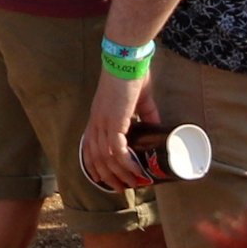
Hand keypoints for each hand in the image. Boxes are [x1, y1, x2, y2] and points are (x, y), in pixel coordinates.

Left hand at [77, 60, 152, 192]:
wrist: (127, 59)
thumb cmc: (132, 75)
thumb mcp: (140, 101)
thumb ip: (146, 115)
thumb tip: (157, 129)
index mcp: (98, 118)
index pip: (89, 147)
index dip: (94, 165)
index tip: (104, 179)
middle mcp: (96, 123)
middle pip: (95, 157)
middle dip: (107, 176)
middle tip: (121, 188)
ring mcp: (103, 123)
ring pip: (106, 158)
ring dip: (119, 174)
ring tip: (132, 184)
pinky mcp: (114, 122)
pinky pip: (117, 150)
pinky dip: (126, 163)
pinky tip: (136, 171)